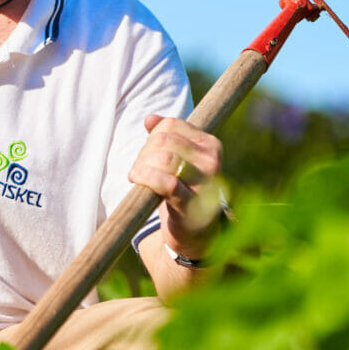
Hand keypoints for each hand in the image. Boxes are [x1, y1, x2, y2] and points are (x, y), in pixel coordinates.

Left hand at [129, 115, 223, 258]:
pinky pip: (166, 183)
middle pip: (163, 140)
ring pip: (164, 158)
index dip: (151, 136)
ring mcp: (205, 183)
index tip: (148, 152)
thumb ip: (165, 135)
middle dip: (144, 152)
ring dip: (142, 165)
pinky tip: (136, 179)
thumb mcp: (178, 158)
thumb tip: (150, 118)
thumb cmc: (184, 188)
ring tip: (138, 176)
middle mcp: (212, 161)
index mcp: (210, 144)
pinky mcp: (192, 204)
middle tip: (140, 167)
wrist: (196, 231)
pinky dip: (146, 178)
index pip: (170, 125)